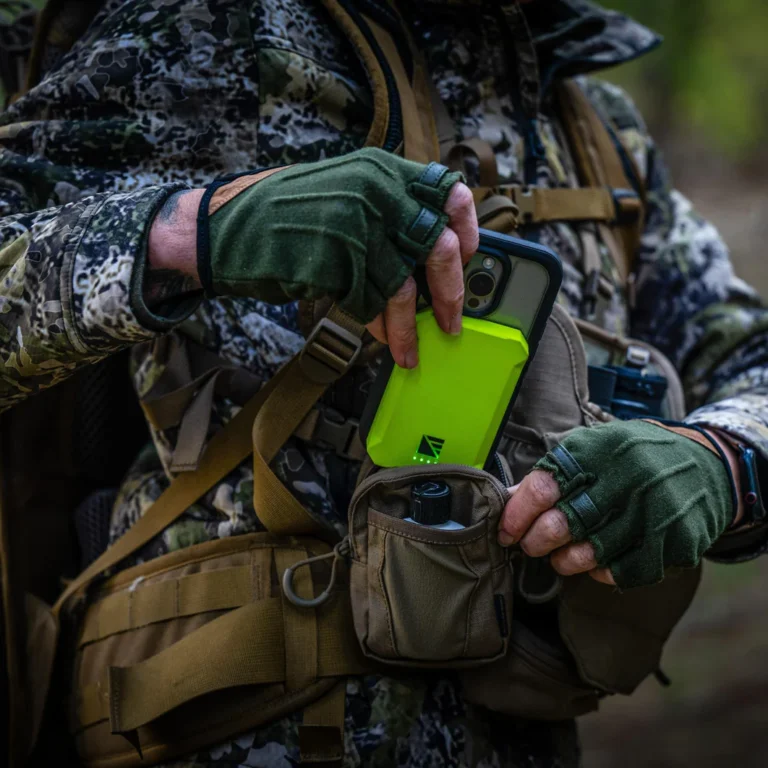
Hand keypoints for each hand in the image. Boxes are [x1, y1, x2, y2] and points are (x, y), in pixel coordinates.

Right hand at [148, 149, 476, 369]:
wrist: (226, 229)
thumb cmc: (282, 215)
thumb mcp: (344, 192)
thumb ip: (387, 212)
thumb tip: (428, 252)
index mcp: (383, 171)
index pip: (449, 192)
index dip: (467, 228)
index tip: (468, 256)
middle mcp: (378, 193)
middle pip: (439, 247)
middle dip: (450, 293)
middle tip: (452, 321)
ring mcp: (358, 227)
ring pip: (404, 288)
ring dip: (409, 328)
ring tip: (411, 351)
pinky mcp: (338, 262)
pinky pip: (372, 302)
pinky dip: (378, 325)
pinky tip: (380, 336)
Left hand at [497, 420, 738, 589]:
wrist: (705, 463)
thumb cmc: (632, 456)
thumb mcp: (591, 449)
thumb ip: (551, 474)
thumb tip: (506, 498)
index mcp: (595, 451)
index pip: (541, 488)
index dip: (517, 516)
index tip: (506, 532)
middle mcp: (623, 478)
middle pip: (560, 525)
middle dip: (536, 543)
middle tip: (532, 546)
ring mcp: (651, 511)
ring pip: (588, 554)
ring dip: (564, 561)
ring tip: (560, 556)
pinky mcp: (674, 540)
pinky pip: (622, 572)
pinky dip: (600, 573)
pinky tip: (596, 563)